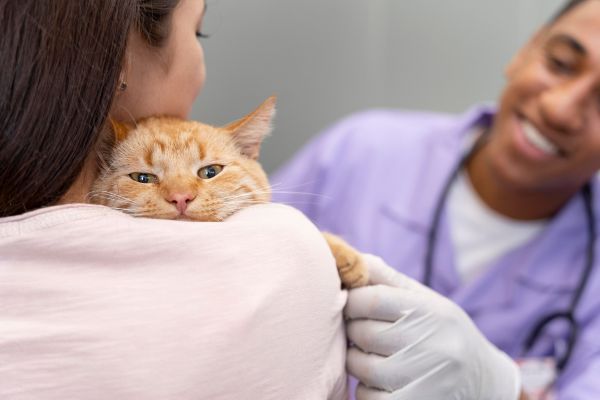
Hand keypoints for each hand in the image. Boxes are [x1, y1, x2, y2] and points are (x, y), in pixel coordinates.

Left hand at [345, 254, 520, 399]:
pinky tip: (381, 382)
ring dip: (357, 361)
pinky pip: (368, 397)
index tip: (354, 304)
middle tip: (362, 332)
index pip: (373, 299)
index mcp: (433, 312)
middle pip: (363, 333)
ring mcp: (427, 380)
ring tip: (372, 355)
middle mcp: (434, 345)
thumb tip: (354, 261)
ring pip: (361, 367)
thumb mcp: (427, 301)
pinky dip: (366, 390)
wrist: (484, 381)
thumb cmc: (445, 333)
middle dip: (353, 331)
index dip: (353, 300)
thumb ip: (389, 280)